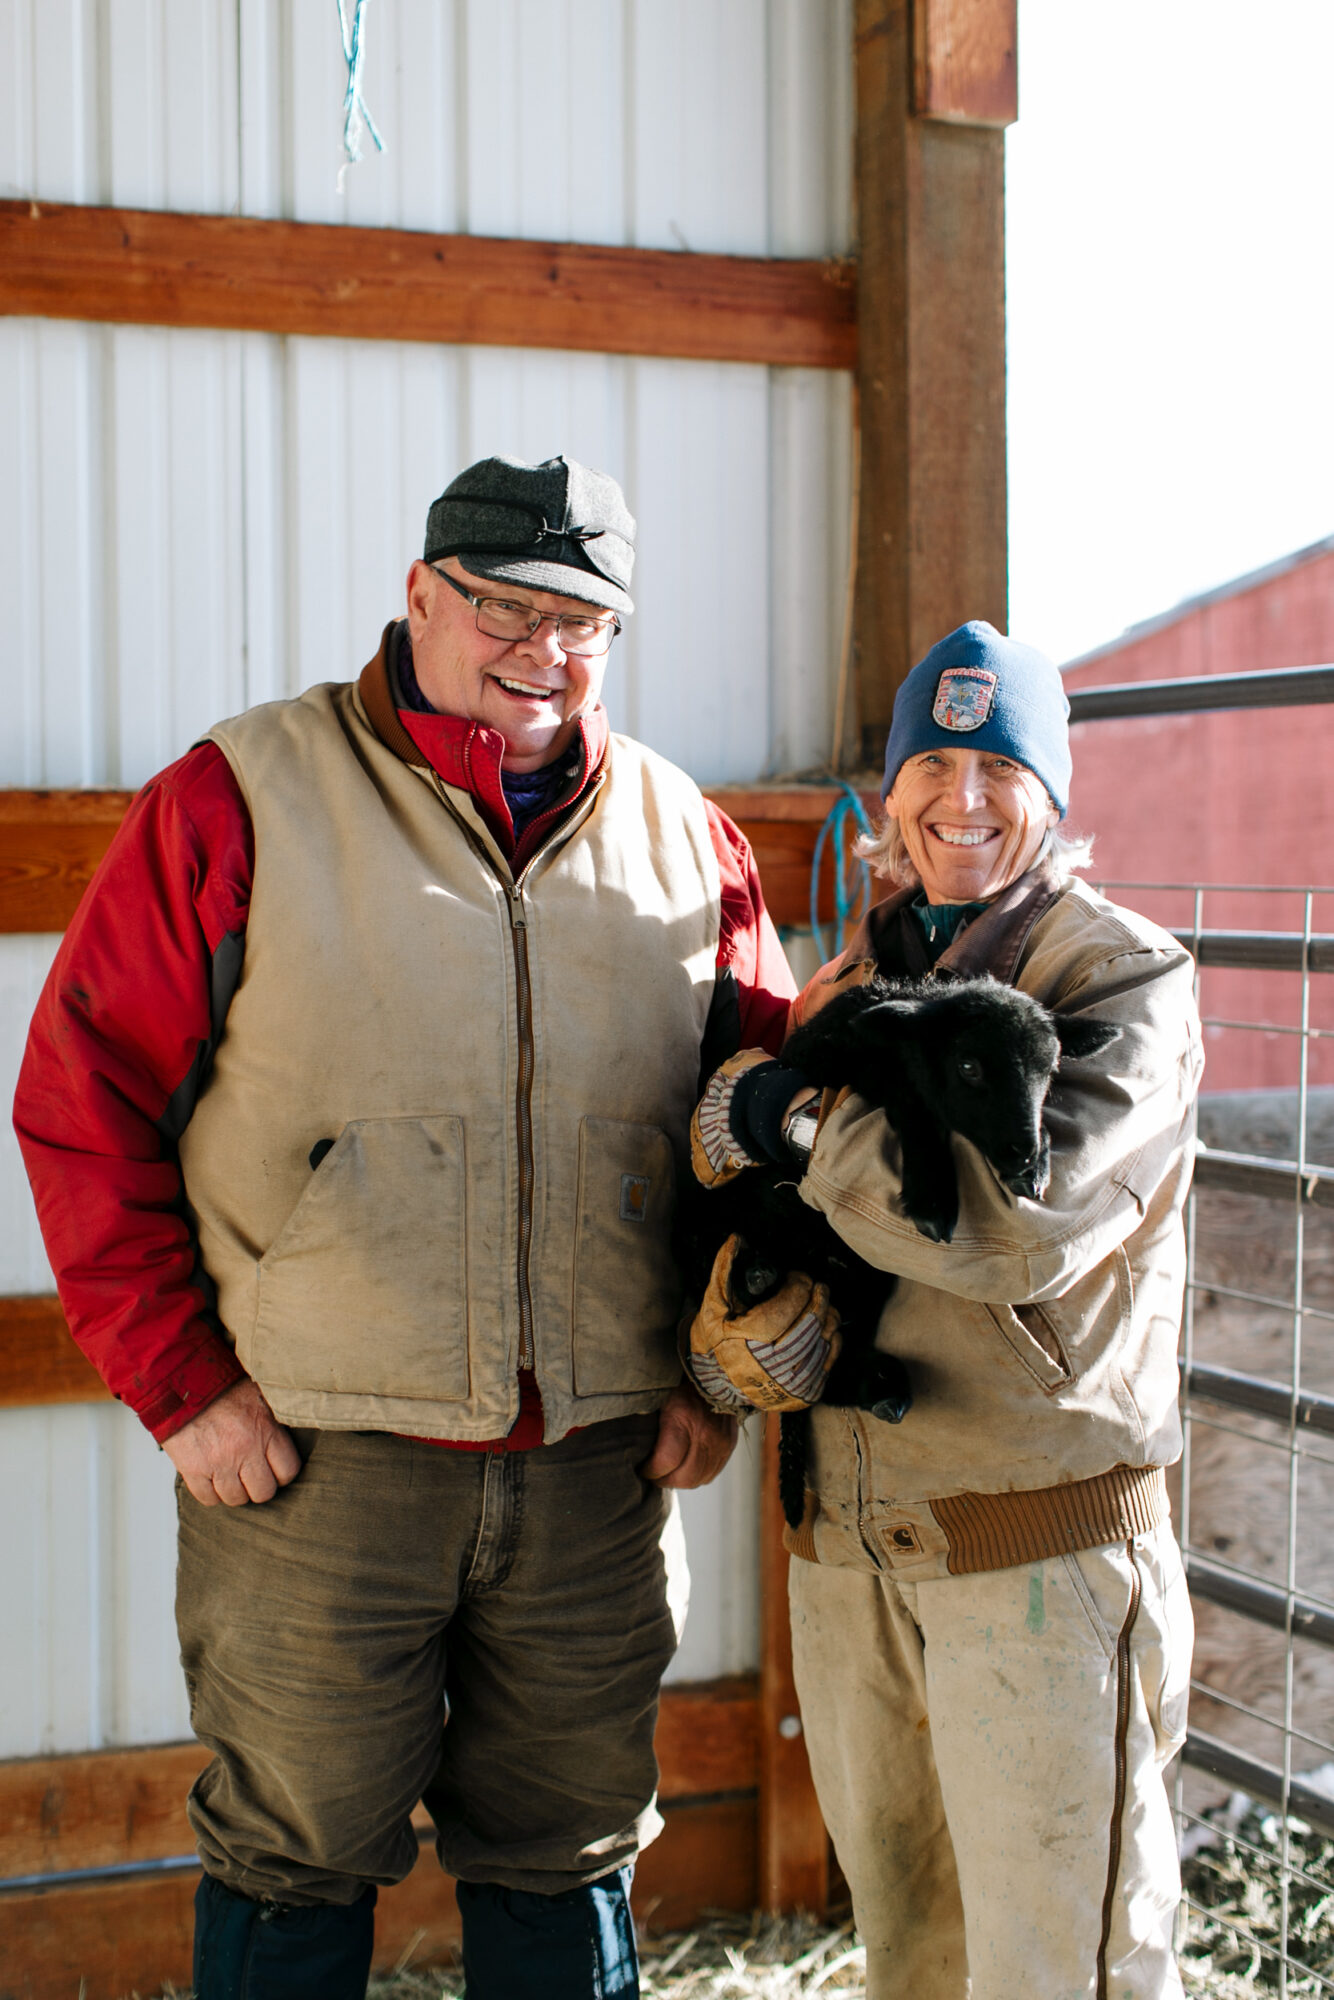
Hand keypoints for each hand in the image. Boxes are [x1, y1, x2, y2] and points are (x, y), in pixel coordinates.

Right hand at [163, 1378, 301, 1506]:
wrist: (183, 1380)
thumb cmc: (223, 1386)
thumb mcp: (260, 1394)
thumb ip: (276, 1419)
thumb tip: (294, 1430)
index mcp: (265, 1429)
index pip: (288, 1470)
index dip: (282, 1473)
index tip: (274, 1469)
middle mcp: (244, 1449)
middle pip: (263, 1492)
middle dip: (259, 1486)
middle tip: (252, 1475)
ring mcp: (218, 1462)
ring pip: (236, 1499)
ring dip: (235, 1491)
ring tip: (231, 1475)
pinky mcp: (193, 1469)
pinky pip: (208, 1499)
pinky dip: (211, 1493)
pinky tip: (212, 1478)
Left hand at [641, 1382, 737, 1489]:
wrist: (718, 1374)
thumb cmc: (682, 1384)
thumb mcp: (661, 1397)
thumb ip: (650, 1422)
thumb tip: (633, 1446)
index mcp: (682, 1417)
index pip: (665, 1461)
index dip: (650, 1471)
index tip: (643, 1469)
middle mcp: (705, 1433)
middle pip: (684, 1476)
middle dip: (664, 1480)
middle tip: (653, 1475)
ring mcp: (721, 1442)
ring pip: (698, 1479)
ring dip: (680, 1481)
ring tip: (669, 1474)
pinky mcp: (729, 1446)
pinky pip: (711, 1473)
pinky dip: (697, 1476)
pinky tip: (686, 1470)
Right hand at [684, 1234, 840, 1414]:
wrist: (719, 1383)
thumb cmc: (716, 1340)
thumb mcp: (713, 1305)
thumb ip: (724, 1271)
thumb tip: (735, 1239)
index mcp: (748, 1341)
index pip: (787, 1306)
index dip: (798, 1286)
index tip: (797, 1277)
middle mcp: (772, 1366)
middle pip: (811, 1323)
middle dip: (819, 1297)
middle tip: (815, 1286)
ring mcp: (791, 1383)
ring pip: (825, 1339)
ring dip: (827, 1316)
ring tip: (818, 1304)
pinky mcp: (804, 1393)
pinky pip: (830, 1360)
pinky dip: (831, 1340)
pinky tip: (820, 1329)